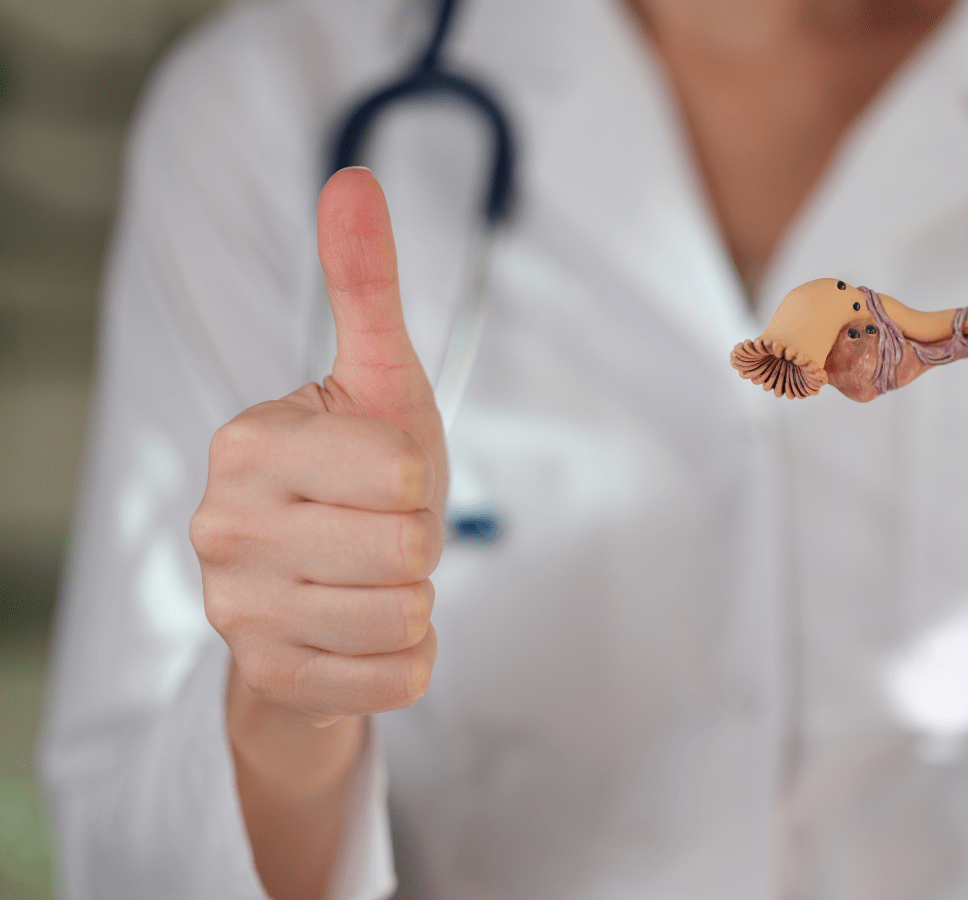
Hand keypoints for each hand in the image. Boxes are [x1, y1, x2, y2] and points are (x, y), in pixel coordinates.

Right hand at [188, 168, 446, 898]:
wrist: (318, 588)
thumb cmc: (358, 475)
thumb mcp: (374, 381)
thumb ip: (364, 287)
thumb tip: (353, 180)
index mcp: (247, 443)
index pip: (400, 468)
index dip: (417, 476)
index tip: (381, 477)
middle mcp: (222, 528)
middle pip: (406, 548)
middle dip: (417, 541)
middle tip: (379, 531)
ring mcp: (237, 612)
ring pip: (405, 615)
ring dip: (412, 598)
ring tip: (370, 577)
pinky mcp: (271, 680)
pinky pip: (402, 676)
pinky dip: (407, 656)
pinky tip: (365, 630)